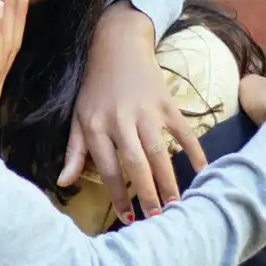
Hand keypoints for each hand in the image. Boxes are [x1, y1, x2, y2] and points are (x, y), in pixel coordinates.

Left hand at [61, 2, 206, 222]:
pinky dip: (194, 151)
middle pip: (135, 163)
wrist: (117, 46)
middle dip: (147, 193)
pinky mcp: (166, 102)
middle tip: (158, 219)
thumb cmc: (94, 89)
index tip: (128, 219)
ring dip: (169, 180)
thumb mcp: (78, 118)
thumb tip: (63, 182)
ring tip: (177, 205)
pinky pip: (183, 131)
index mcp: (95, 127)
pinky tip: (202, 171)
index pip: (108, 168)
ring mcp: (145, 111)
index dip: (118, 196)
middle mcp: (120, 120)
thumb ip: (73, 151)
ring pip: (159, 151)